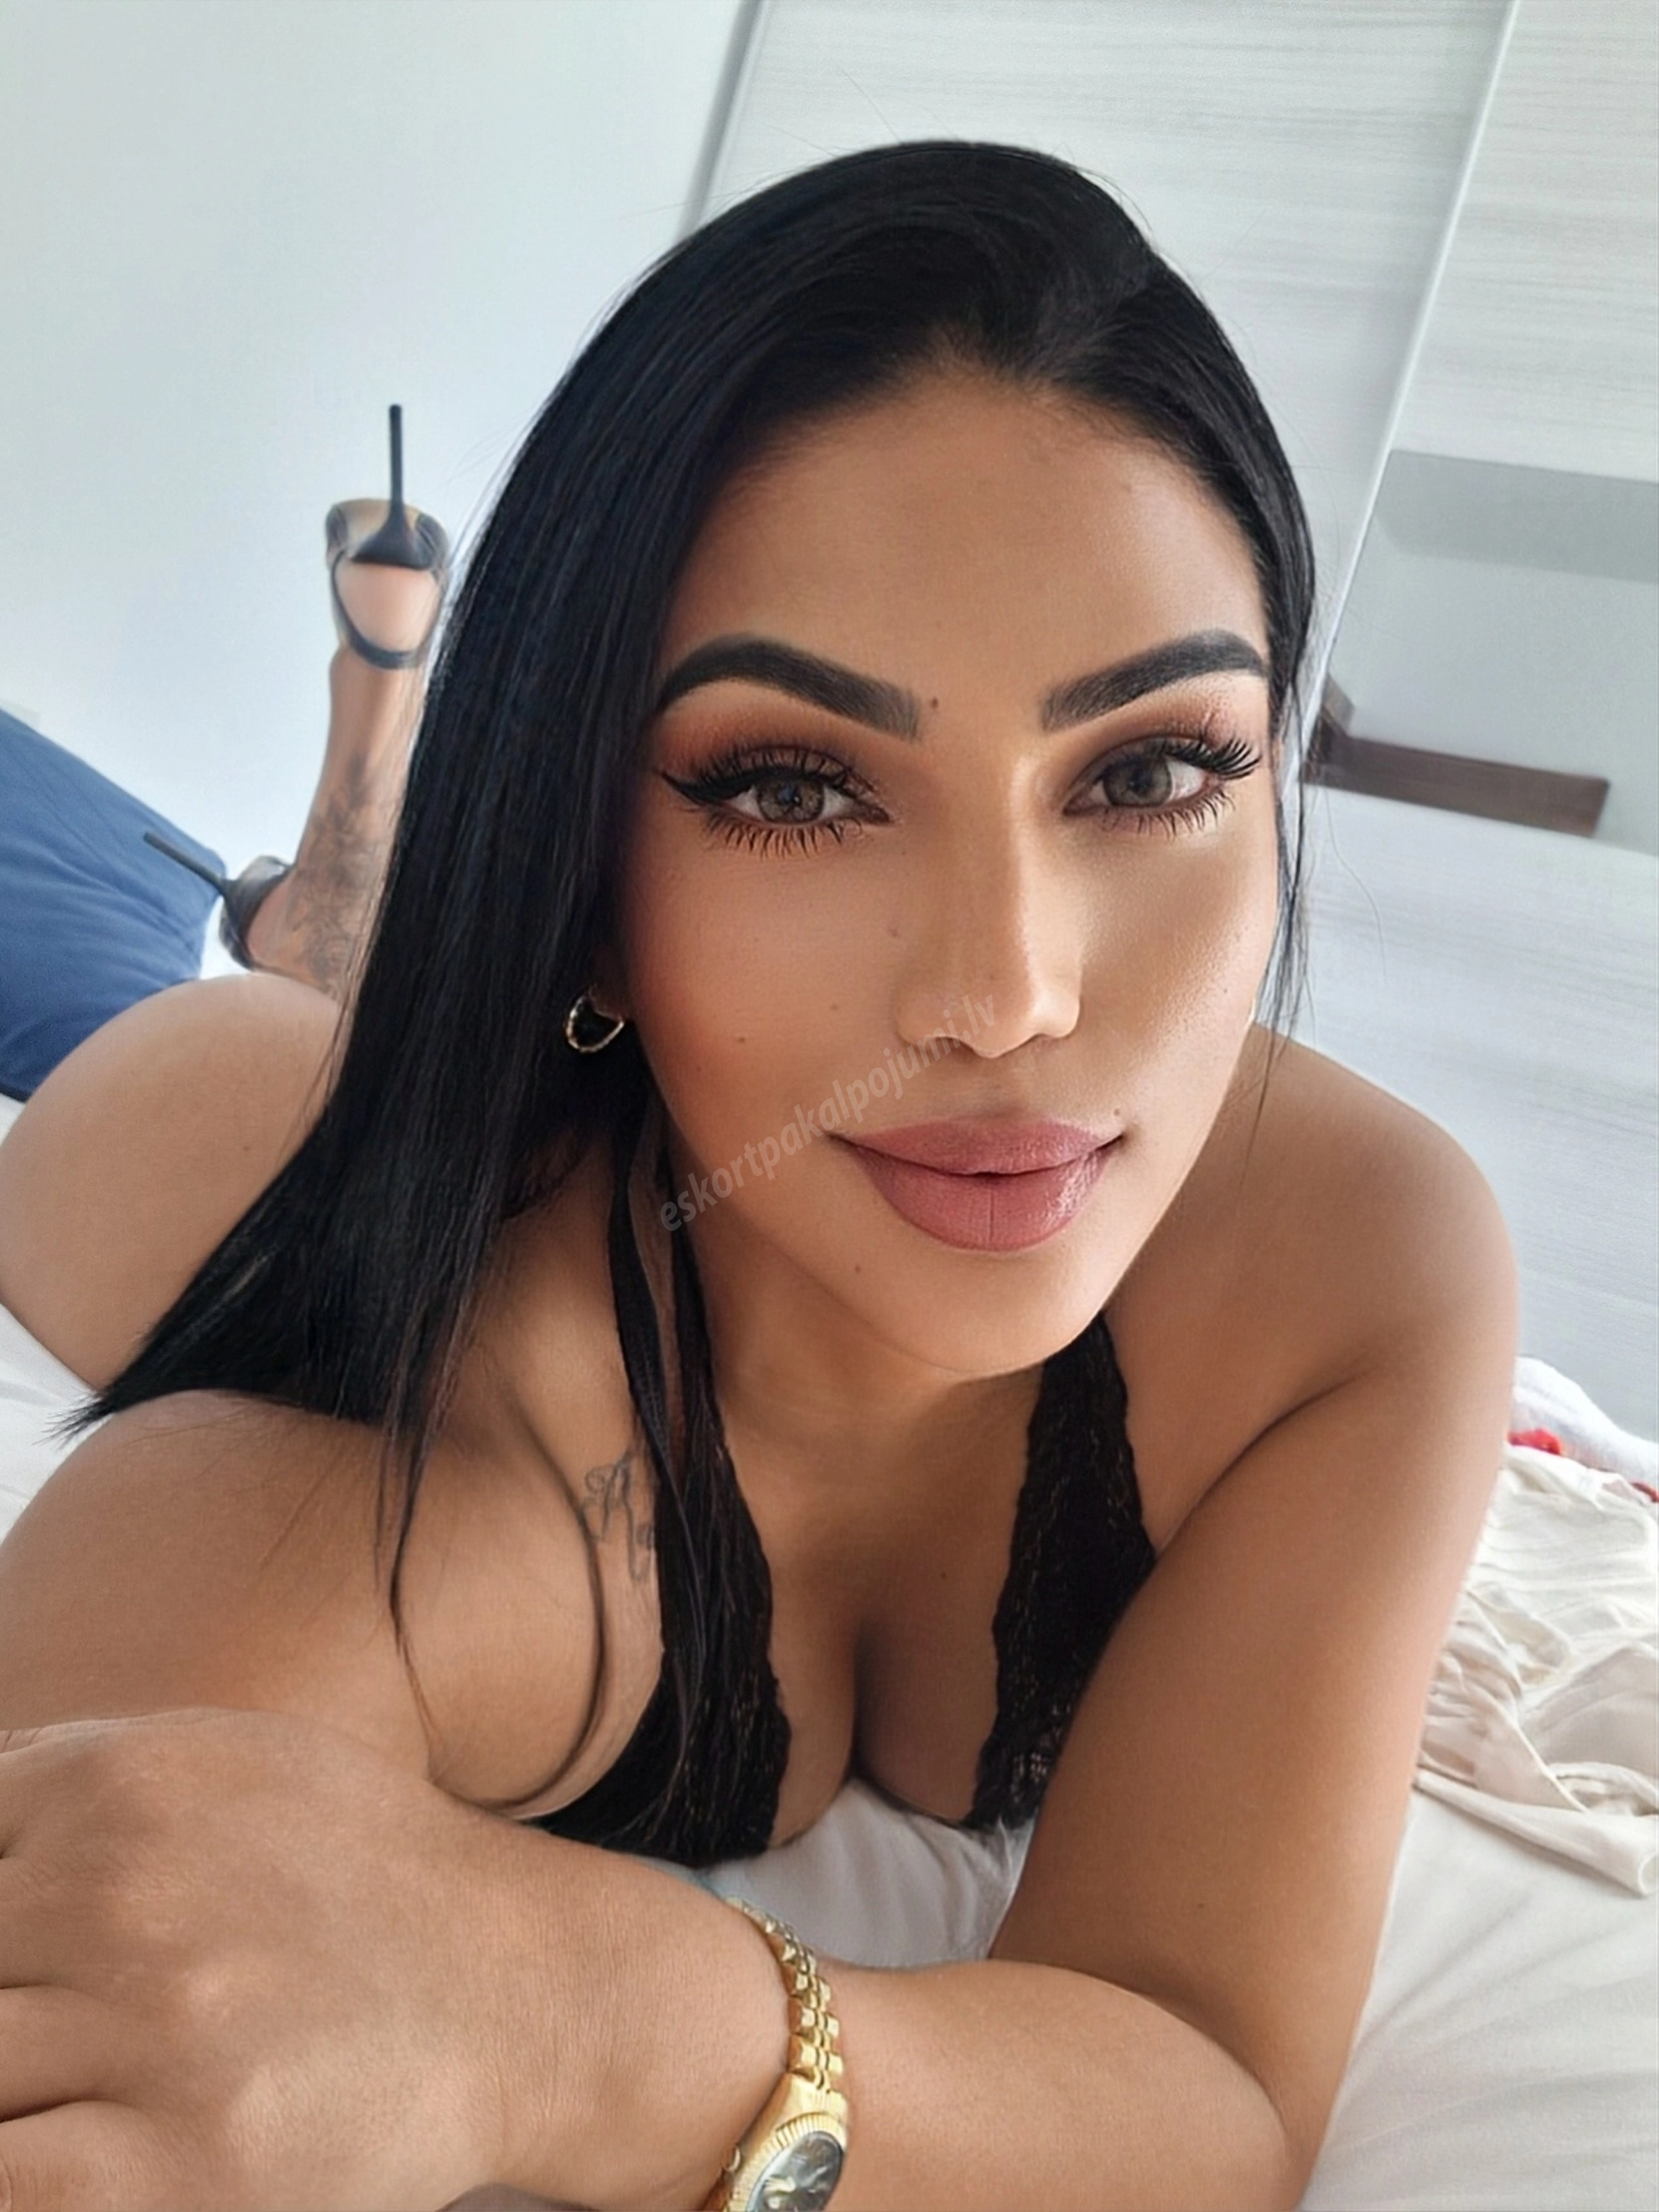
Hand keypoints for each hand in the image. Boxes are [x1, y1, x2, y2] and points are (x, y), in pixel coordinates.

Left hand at [0, 1708, 563, 2210]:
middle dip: (11, 2009)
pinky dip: (22, 2168)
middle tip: (72, 2033)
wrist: (514, 1981)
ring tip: (96, 2082)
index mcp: (119, 1781)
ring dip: (27, 2090)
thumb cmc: (341, 1878)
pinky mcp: (194, 2161)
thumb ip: (56, 1780)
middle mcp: (129, 1890)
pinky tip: (77, 2144)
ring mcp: (163, 2025)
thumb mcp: (213, 1765)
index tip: (35, 1971)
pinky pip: (12, 2186)